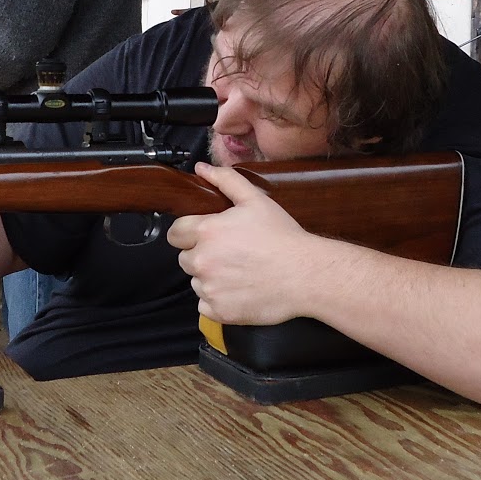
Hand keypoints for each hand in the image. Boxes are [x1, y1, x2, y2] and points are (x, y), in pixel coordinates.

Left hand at [166, 161, 317, 324]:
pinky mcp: (220, 311)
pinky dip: (218, 300)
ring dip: (210, 278)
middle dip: (201, 254)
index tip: (204, 236)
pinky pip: (206, 305)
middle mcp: (203, 261)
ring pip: (196, 282)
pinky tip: (239, 290)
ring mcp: (210, 289)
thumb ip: (226, 181)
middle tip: (228, 253)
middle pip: (185, 258)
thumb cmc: (282, 237)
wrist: (305, 274)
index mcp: (207, 232)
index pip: (175, 233)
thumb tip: (202, 168)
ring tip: (238, 272)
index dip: (188, 233)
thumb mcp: (255, 200)